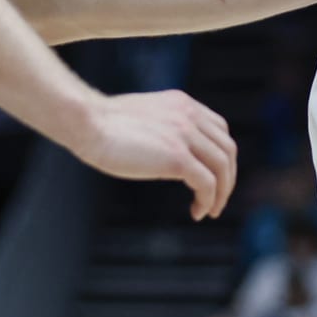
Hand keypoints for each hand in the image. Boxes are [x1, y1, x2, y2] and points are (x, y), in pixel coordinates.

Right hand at [67, 90, 237, 220]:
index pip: (220, 130)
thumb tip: (167, 151)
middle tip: (218, 200)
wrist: (89, 123)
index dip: (221, 156)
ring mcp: (185, 135)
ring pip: (221, 168)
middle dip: (228, 177)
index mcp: (183, 104)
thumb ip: (164, 128)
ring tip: (210, 211)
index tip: (213, 176)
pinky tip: (196, 212)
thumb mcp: (145, 117)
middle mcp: (190, 116)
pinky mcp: (176, 157)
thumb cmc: (105, 124)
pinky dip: (207, 200)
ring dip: (222, 193)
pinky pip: (206, 183)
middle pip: (227, 149)